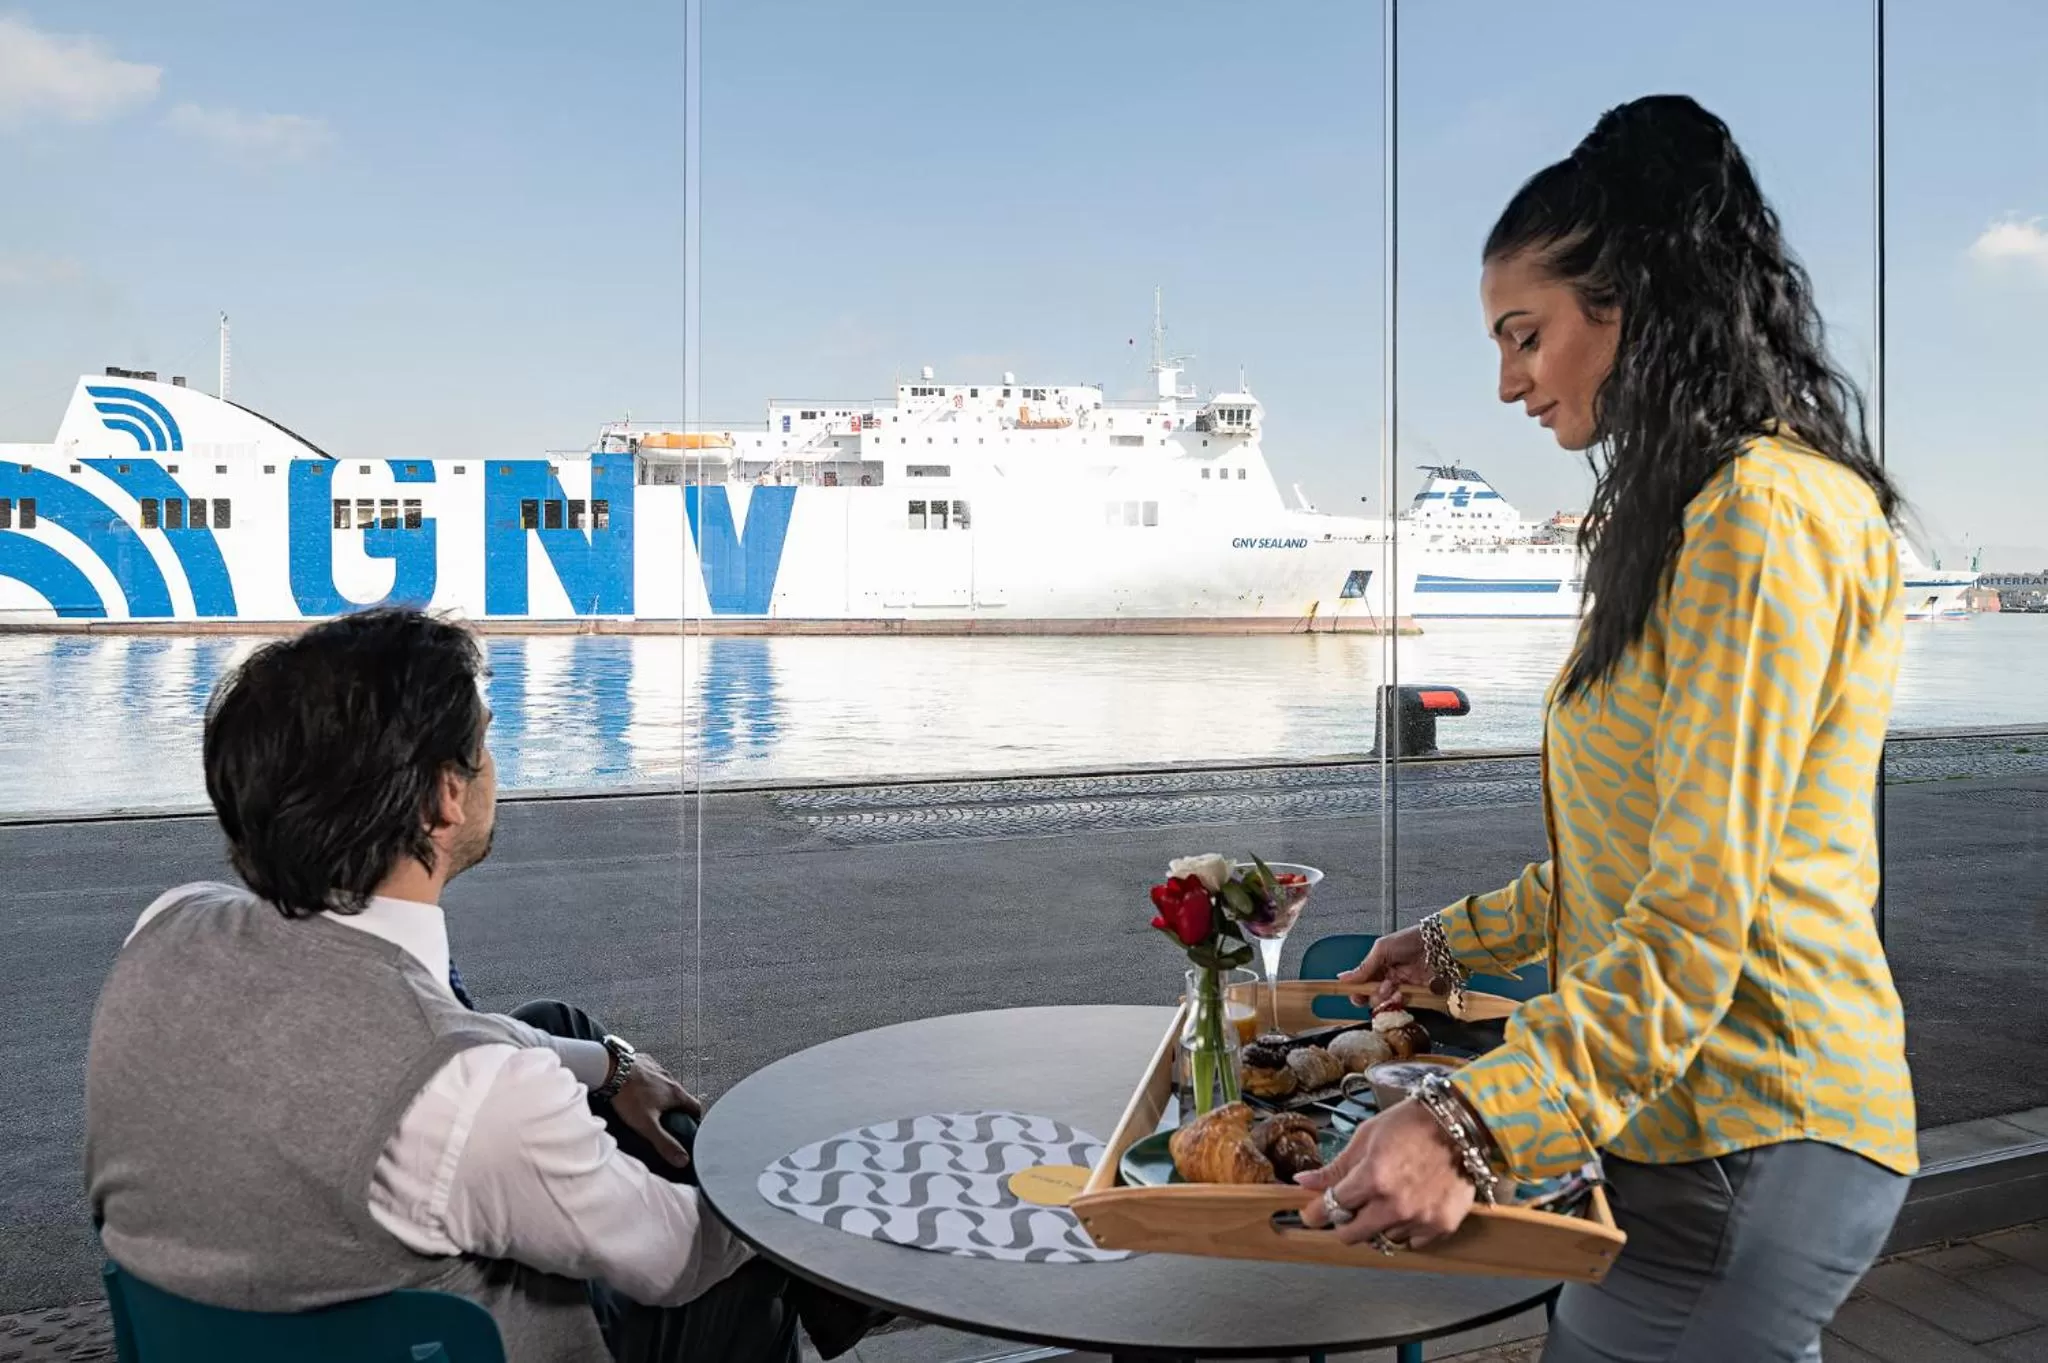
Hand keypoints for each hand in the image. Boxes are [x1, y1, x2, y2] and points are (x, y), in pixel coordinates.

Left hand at [608, 1054, 704, 1170]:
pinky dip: (649, 1081)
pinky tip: (638, 1087)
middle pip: (681, 1095)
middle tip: (667, 1120)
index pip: (696, 1107)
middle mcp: (670, 1078)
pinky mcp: (644, 1061)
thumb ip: (665, 1143)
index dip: (695, 1118)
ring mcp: (657, 1068)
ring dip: (662, 1093)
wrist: (611, 1068)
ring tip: (650, 1104)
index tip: (690, 1126)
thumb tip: (683, 1160)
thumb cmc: (629, 1096)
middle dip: (677, 1107)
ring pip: (666, 1083)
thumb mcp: (647, 1125)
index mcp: (676, 1094)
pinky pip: (651, 1072)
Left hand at [1296, 1099, 1474, 1249]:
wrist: (1462, 1125)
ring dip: (1378, 1225)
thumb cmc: (1413, 1123)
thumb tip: (1305, 1182)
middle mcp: (1395, 1205)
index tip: (1312, 1213)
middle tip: (1348, 1209)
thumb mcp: (1367, 1136)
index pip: (1331, 1208)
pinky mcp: (1442, 1226)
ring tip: (1387, 1199)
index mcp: (1373, 1178)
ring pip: (1383, 1238)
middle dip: (1343, 1223)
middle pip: (1352, 1235)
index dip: (1316, 1212)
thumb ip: (1336, 1166)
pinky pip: (1413, 1242)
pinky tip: (1409, 1207)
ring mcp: (1420, 1218)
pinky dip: (1406, 1230)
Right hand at [1339, 925, 1436, 1009]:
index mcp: (1378, 966)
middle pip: (1373, 996)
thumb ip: (1364, 967)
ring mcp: (1402, 987)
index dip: (1358, 992)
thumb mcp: (1381, 950)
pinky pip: (1403, 1004)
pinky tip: (1401, 994)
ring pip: (1387, 1002)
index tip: (1356, 996)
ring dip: (1387, 998)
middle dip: (1374, 996)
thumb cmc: (1409, 940)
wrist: (1437, 944)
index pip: (1363, 984)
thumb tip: (1342, 978)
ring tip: (1394, 989)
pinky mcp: (1416, 994)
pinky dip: (1399, 1002)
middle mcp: (1389, 978)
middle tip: (1381, 989)